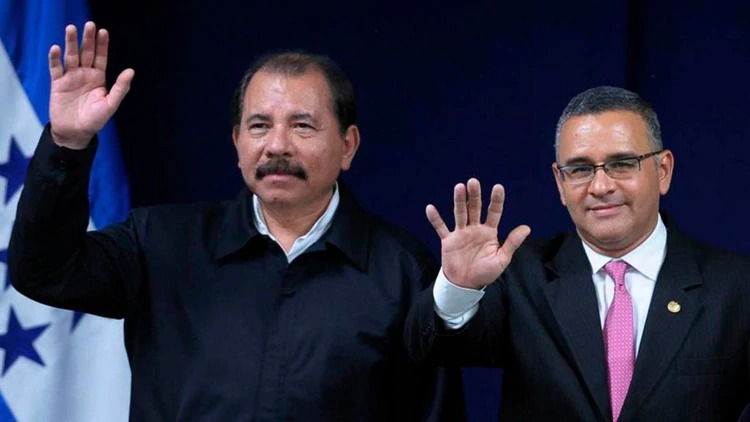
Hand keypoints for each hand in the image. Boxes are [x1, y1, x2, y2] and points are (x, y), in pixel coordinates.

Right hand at [48, 21, 133, 148]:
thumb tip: (130, 71)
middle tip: (89, 25)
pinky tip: (56, 48)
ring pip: (70, 57)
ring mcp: (70, 78)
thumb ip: (120, 88)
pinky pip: (55, 69)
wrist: (75, 133)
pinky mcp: (57, 84)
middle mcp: (84, 75)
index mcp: (98, 78)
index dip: (102, 45)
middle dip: (87, 39)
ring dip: (70, 43)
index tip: (103, 31)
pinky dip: (54, 59)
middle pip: (86, 53)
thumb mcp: (111, 104)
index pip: (100, 57)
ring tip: (71, 29)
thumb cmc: (95, 120)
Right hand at [426, 178, 530, 288]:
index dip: (496, 200)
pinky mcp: (448, 241)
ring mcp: (460, 233)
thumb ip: (512, 242)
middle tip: (473, 182)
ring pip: (460, 213)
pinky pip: (441, 228)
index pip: (494, 212)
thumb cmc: (486, 272)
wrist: (466, 285)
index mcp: (489, 232)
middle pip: (475, 208)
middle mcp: (475, 228)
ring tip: (459, 187)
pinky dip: (435, 219)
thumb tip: (527, 228)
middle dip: (474, 195)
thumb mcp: (502, 259)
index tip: (498, 187)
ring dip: (459, 201)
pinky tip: (430, 208)